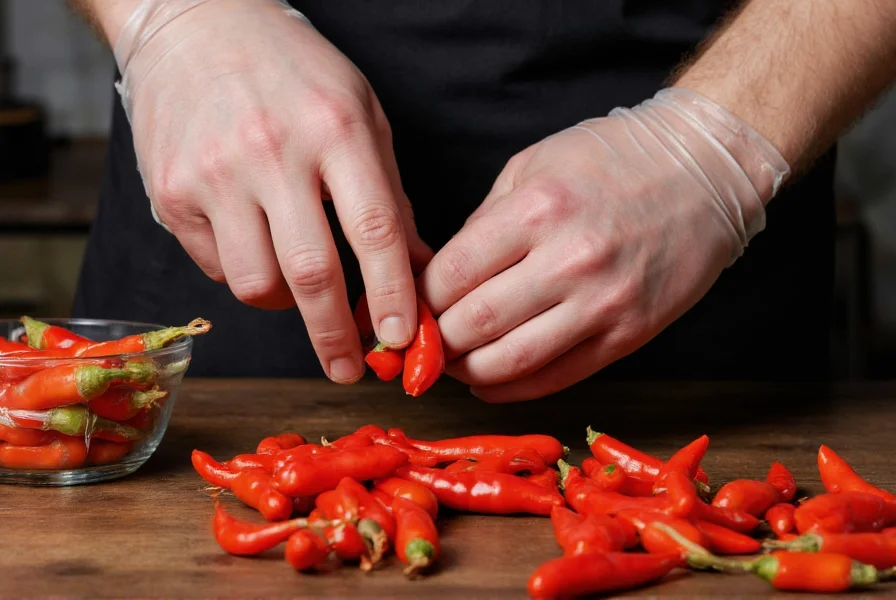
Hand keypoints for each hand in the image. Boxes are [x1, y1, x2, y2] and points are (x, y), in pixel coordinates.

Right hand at [114, 0, 431, 382]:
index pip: (374, 231)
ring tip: (299, 283)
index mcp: (335, 129)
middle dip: (336, 337)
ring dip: (288, 304)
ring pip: (257, 284)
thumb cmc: (294, 72)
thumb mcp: (361, 114)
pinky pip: (216, 267)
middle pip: (312, 274)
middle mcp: (271, 152)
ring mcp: (214, 174)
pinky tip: (257, 245)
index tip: (402, 339)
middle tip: (350, 370)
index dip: (392, 295)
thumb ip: (389, 195)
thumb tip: (417, 269)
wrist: (195, 24)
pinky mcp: (171, 192)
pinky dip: (246, 274)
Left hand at [420, 88, 788, 401]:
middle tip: (422, 342)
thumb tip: (442, 276)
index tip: (408, 309)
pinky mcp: (630, 334)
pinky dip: (512, 389)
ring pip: (511, 361)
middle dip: (436, 341)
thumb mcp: (535, 165)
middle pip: (474, 323)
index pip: (452, 274)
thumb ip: (485, 221)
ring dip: (467, 372)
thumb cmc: (614, 159)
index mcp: (538, 208)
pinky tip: (487, 383)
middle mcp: (569, 259)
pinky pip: (558, 377)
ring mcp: (603, 302)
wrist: (703, 170)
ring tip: (452, 365)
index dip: (419, 300)